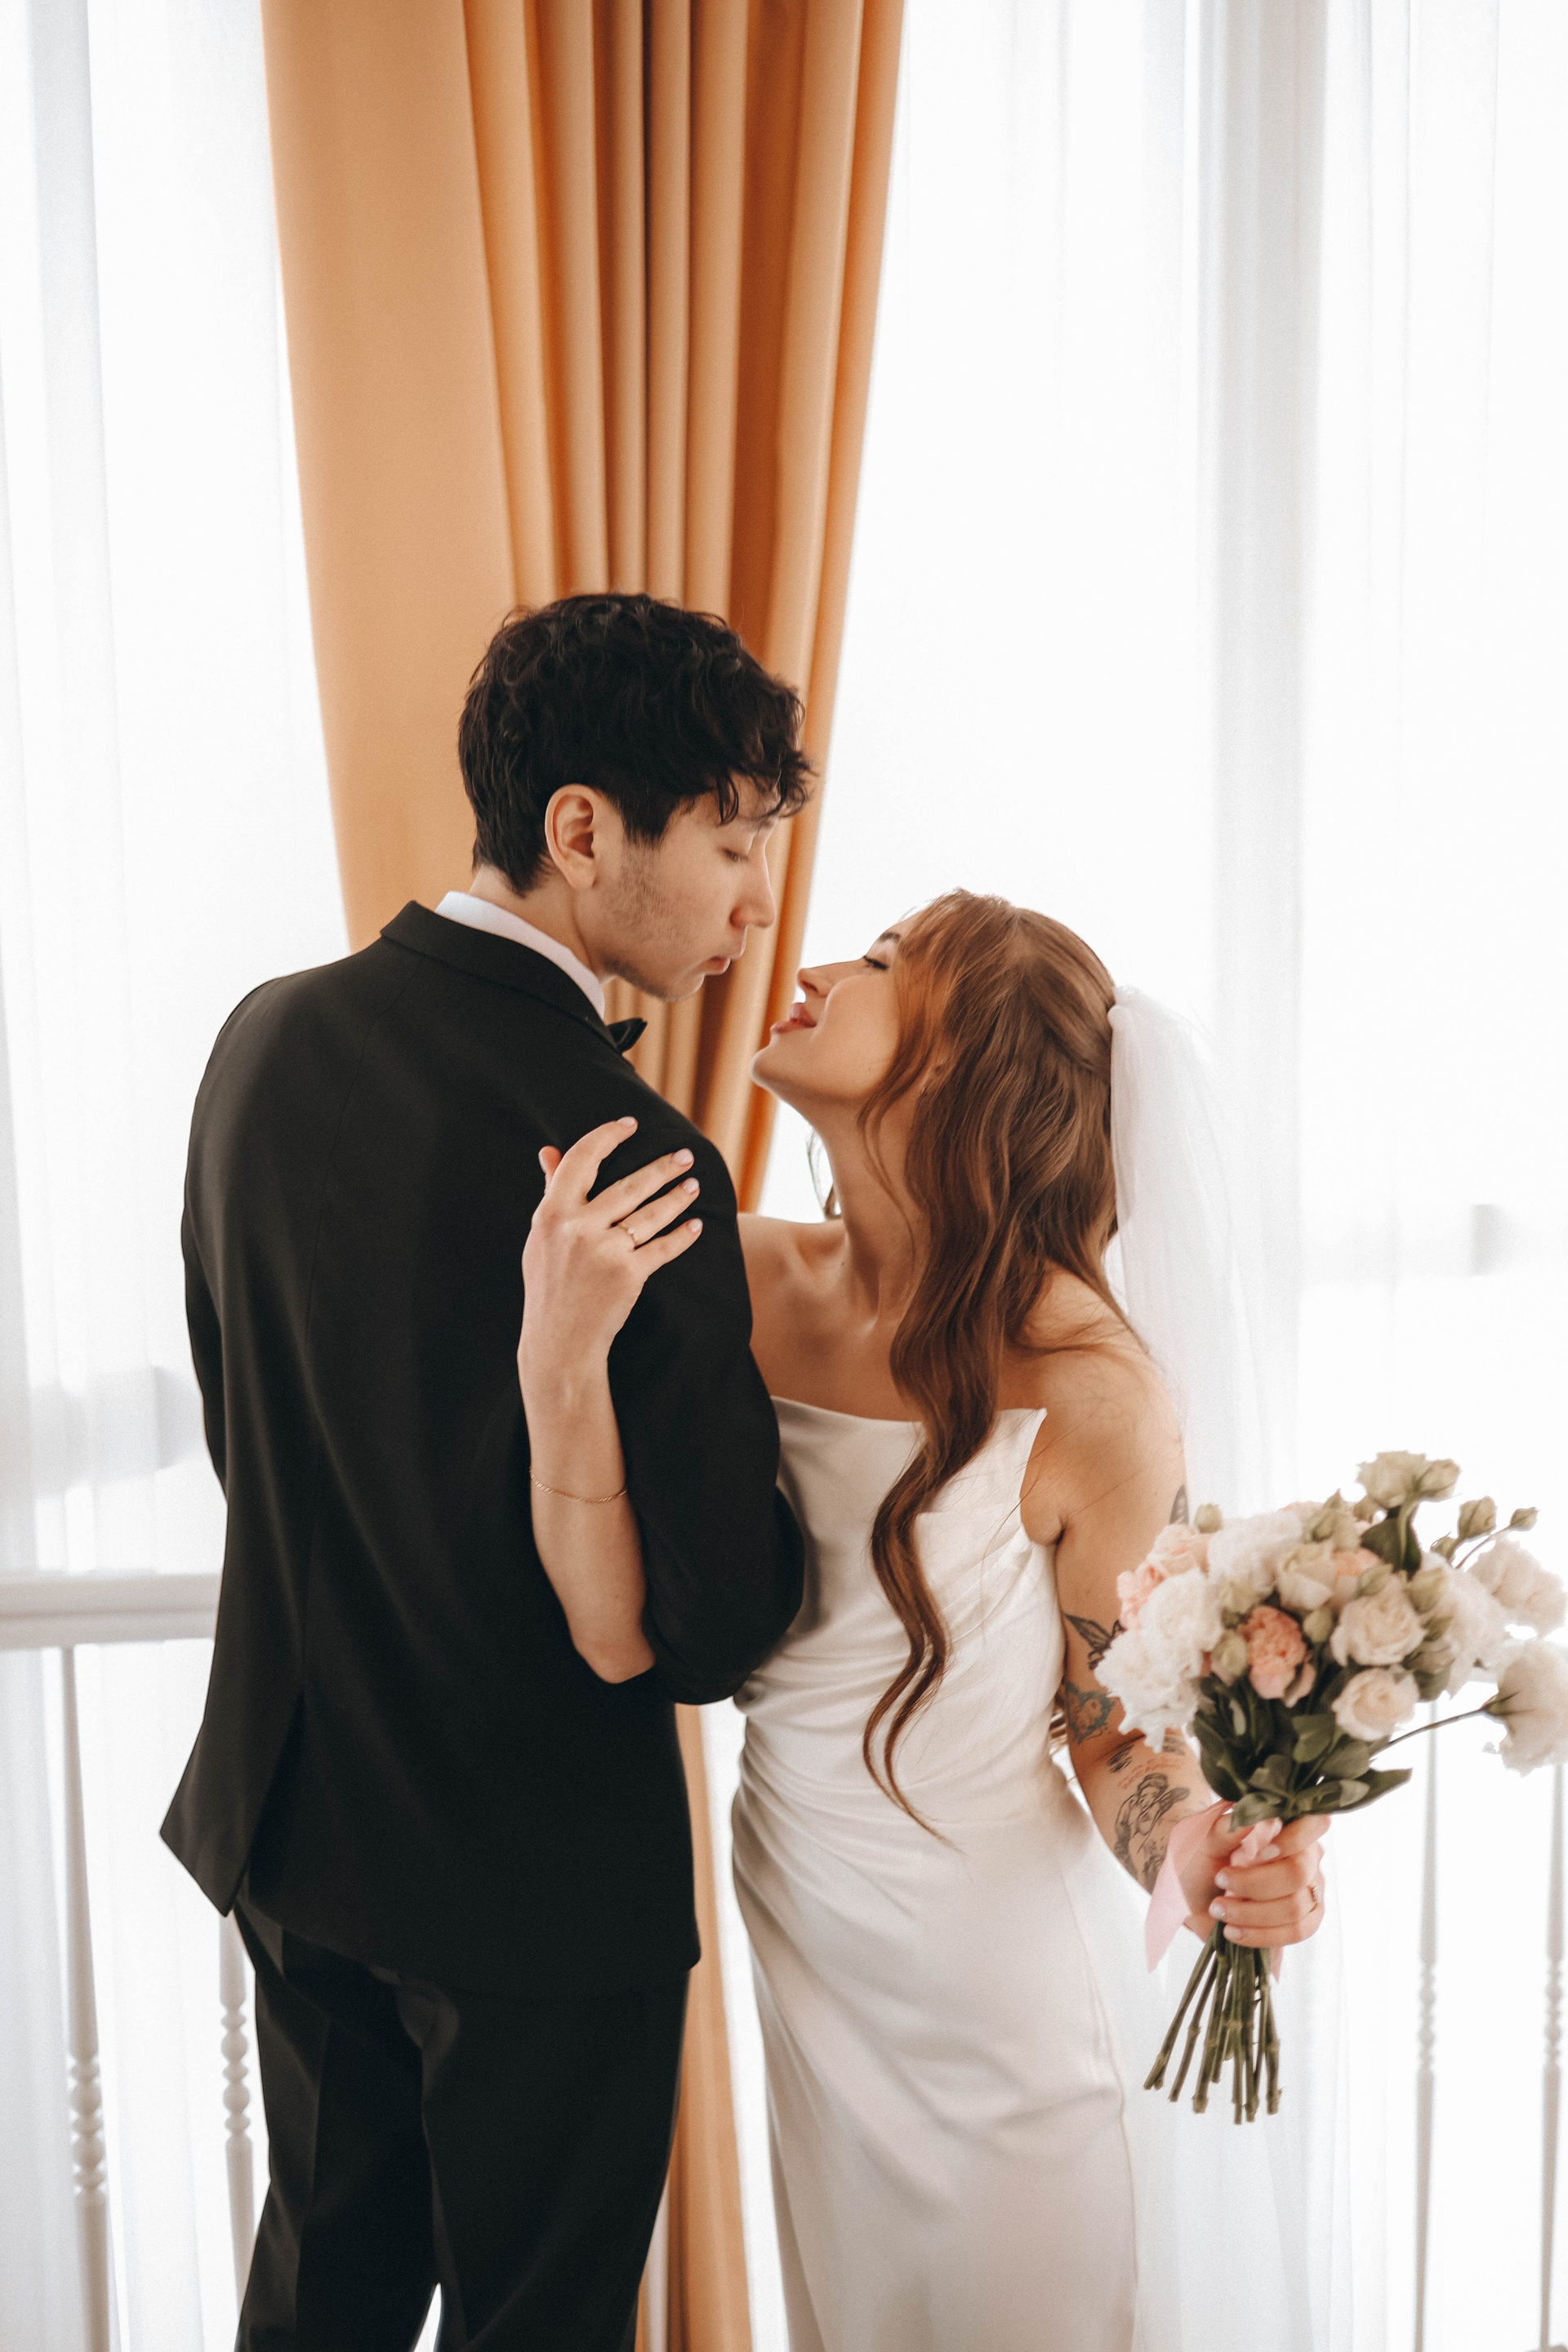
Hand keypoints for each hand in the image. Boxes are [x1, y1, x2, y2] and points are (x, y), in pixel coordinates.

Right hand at [519, 1118, 702, 1384]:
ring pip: (652, 1213)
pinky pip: (663, 1247)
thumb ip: (551, 1193)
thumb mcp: (542, 1237)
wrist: (559, 1341)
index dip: (607, 1136)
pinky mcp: (628, 1274)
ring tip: (693, 1184)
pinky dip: (682, 1235)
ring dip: (678, 1196)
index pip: (581, 1159)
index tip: (630, 1124)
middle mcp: (578, 1228)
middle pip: (629, 1184)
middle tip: (685, 1154)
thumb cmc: (551, 1285)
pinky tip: (695, 1224)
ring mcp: (605, 1251)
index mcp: (552, 1213)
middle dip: (662, 1166)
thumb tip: (549, 1151)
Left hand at [1177, 1808, 1328, 1949]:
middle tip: (1221, 1880)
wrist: (1195, 1896)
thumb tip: (1252, 1821)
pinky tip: (1232, 1931)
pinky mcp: (1305, 1921)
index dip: (1292, 1839)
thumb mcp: (1206, 1841)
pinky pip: (1295, 1932)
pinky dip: (1260, 1934)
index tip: (1257, 1851)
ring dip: (1250, 1912)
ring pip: (1295, 1907)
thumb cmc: (1204, 1860)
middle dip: (1254, 1883)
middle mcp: (1306, 1856)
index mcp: (1288, 1826)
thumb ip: (1227, 1829)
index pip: (1314, 1824)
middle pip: (1299, 1872)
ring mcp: (1309, 1890)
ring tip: (1218, 1908)